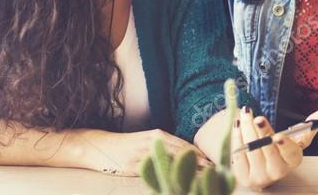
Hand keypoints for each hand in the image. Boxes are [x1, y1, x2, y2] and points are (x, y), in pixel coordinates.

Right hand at [76, 129, 211, 175]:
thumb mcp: (147, 142)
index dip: (201, 155)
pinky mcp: (134, 166)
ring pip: (171, 162)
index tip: (217, 163)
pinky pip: (155, 172)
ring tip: (203, 180)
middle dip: (200, 164)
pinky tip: (177, 183)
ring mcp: (144, 153)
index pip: (185, 145)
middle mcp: (153, 142)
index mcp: (159, 135)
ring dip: (188, 171)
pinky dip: (168, 177)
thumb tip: (186, 156)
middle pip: (182, 153)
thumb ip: (166, 147)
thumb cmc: (126, 146)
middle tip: (217, 173)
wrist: (100, 147)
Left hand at [230, 108, 317, 189]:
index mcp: (292, 161)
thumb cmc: (281, 152)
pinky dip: (237, 137)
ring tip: (246, 113)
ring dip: (247, 129)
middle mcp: (276, 172)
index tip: (278, 135)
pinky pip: (238, 154)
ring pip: (251, 150)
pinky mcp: (243, 176)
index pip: (290, 154)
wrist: (263, 169)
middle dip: (262, 132)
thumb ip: (307, 127)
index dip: (284, 145)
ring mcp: (259, 176)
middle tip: (257, 118)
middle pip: (268, 151)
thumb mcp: (296, 141)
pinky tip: (238, 124)